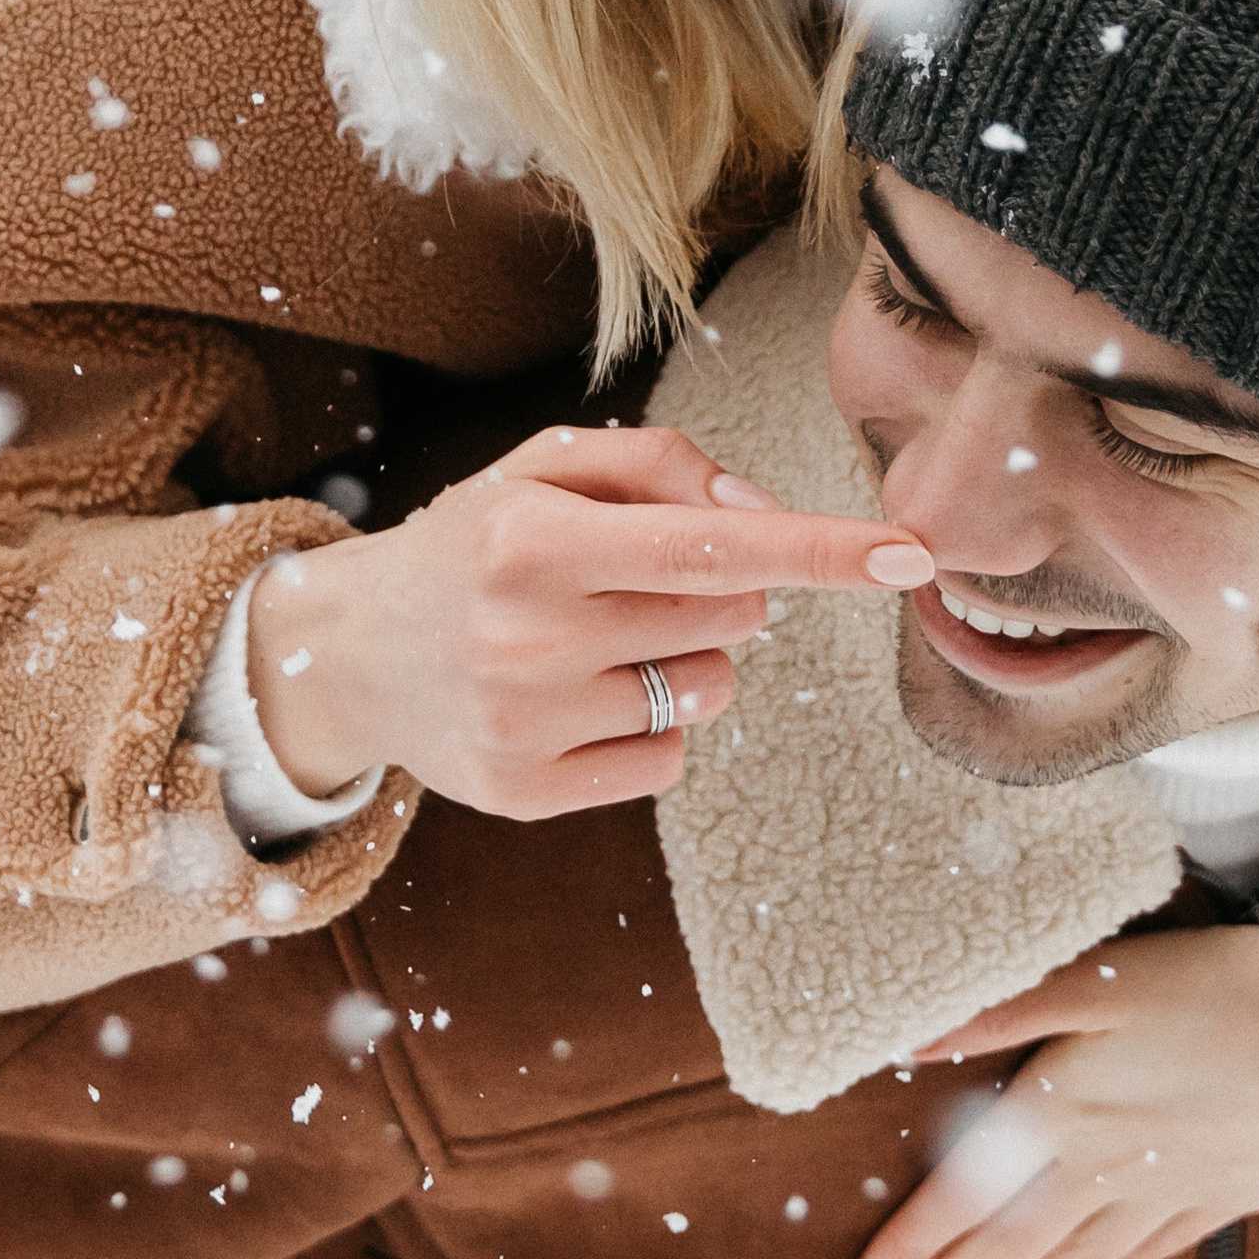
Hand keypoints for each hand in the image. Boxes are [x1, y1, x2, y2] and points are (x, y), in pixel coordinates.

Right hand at [241, 421, 931, 820]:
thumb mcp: (543, 472)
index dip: (821, 549)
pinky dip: (651, 728)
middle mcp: (529, 635)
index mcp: (534, 539)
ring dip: (685, 660)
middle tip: (632, 583)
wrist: (346, 652)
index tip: (911, 555)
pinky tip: (578, 702)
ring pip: (708, 690)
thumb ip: (660, 466)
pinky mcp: (527, 793)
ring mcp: (527, 723)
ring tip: (594, 643)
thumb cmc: (476, 545)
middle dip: (720, 591)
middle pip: (731, 615)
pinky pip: (667, 760)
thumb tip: (765, 515)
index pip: (715, 543)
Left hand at [849, 872, 1258, 1258]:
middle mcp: (1114, 1168)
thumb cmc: (1237, 993)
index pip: (967, 1198)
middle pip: (1011, 1242)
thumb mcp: (1110, 979)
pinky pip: (1155, 1242)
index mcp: (1069, 1115)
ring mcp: (1176, 1188)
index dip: (912, 1246)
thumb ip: (1006, 1010)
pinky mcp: (1231, 1188)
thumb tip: (908, 1043)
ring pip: (1076, 1253)